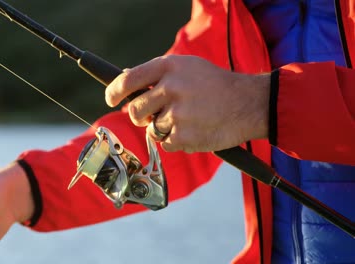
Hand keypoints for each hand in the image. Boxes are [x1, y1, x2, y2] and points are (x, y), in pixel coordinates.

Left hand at [105, 55, 269, 152]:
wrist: (248, 104)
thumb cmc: (215, 85)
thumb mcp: (187, 67)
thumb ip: (158, 75)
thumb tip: (126, 83)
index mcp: (169, 67)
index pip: (128, 80)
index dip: (114, 92)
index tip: (110, 99)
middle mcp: (171, 88)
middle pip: (134, 111)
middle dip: (141, 116)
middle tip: (156, 114)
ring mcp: (177, 114)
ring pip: (151, 129)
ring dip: (164, 129)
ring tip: (188, 119)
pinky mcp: (184, 136)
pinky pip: (165, 144)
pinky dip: (176, 141)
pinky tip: (194, 130)